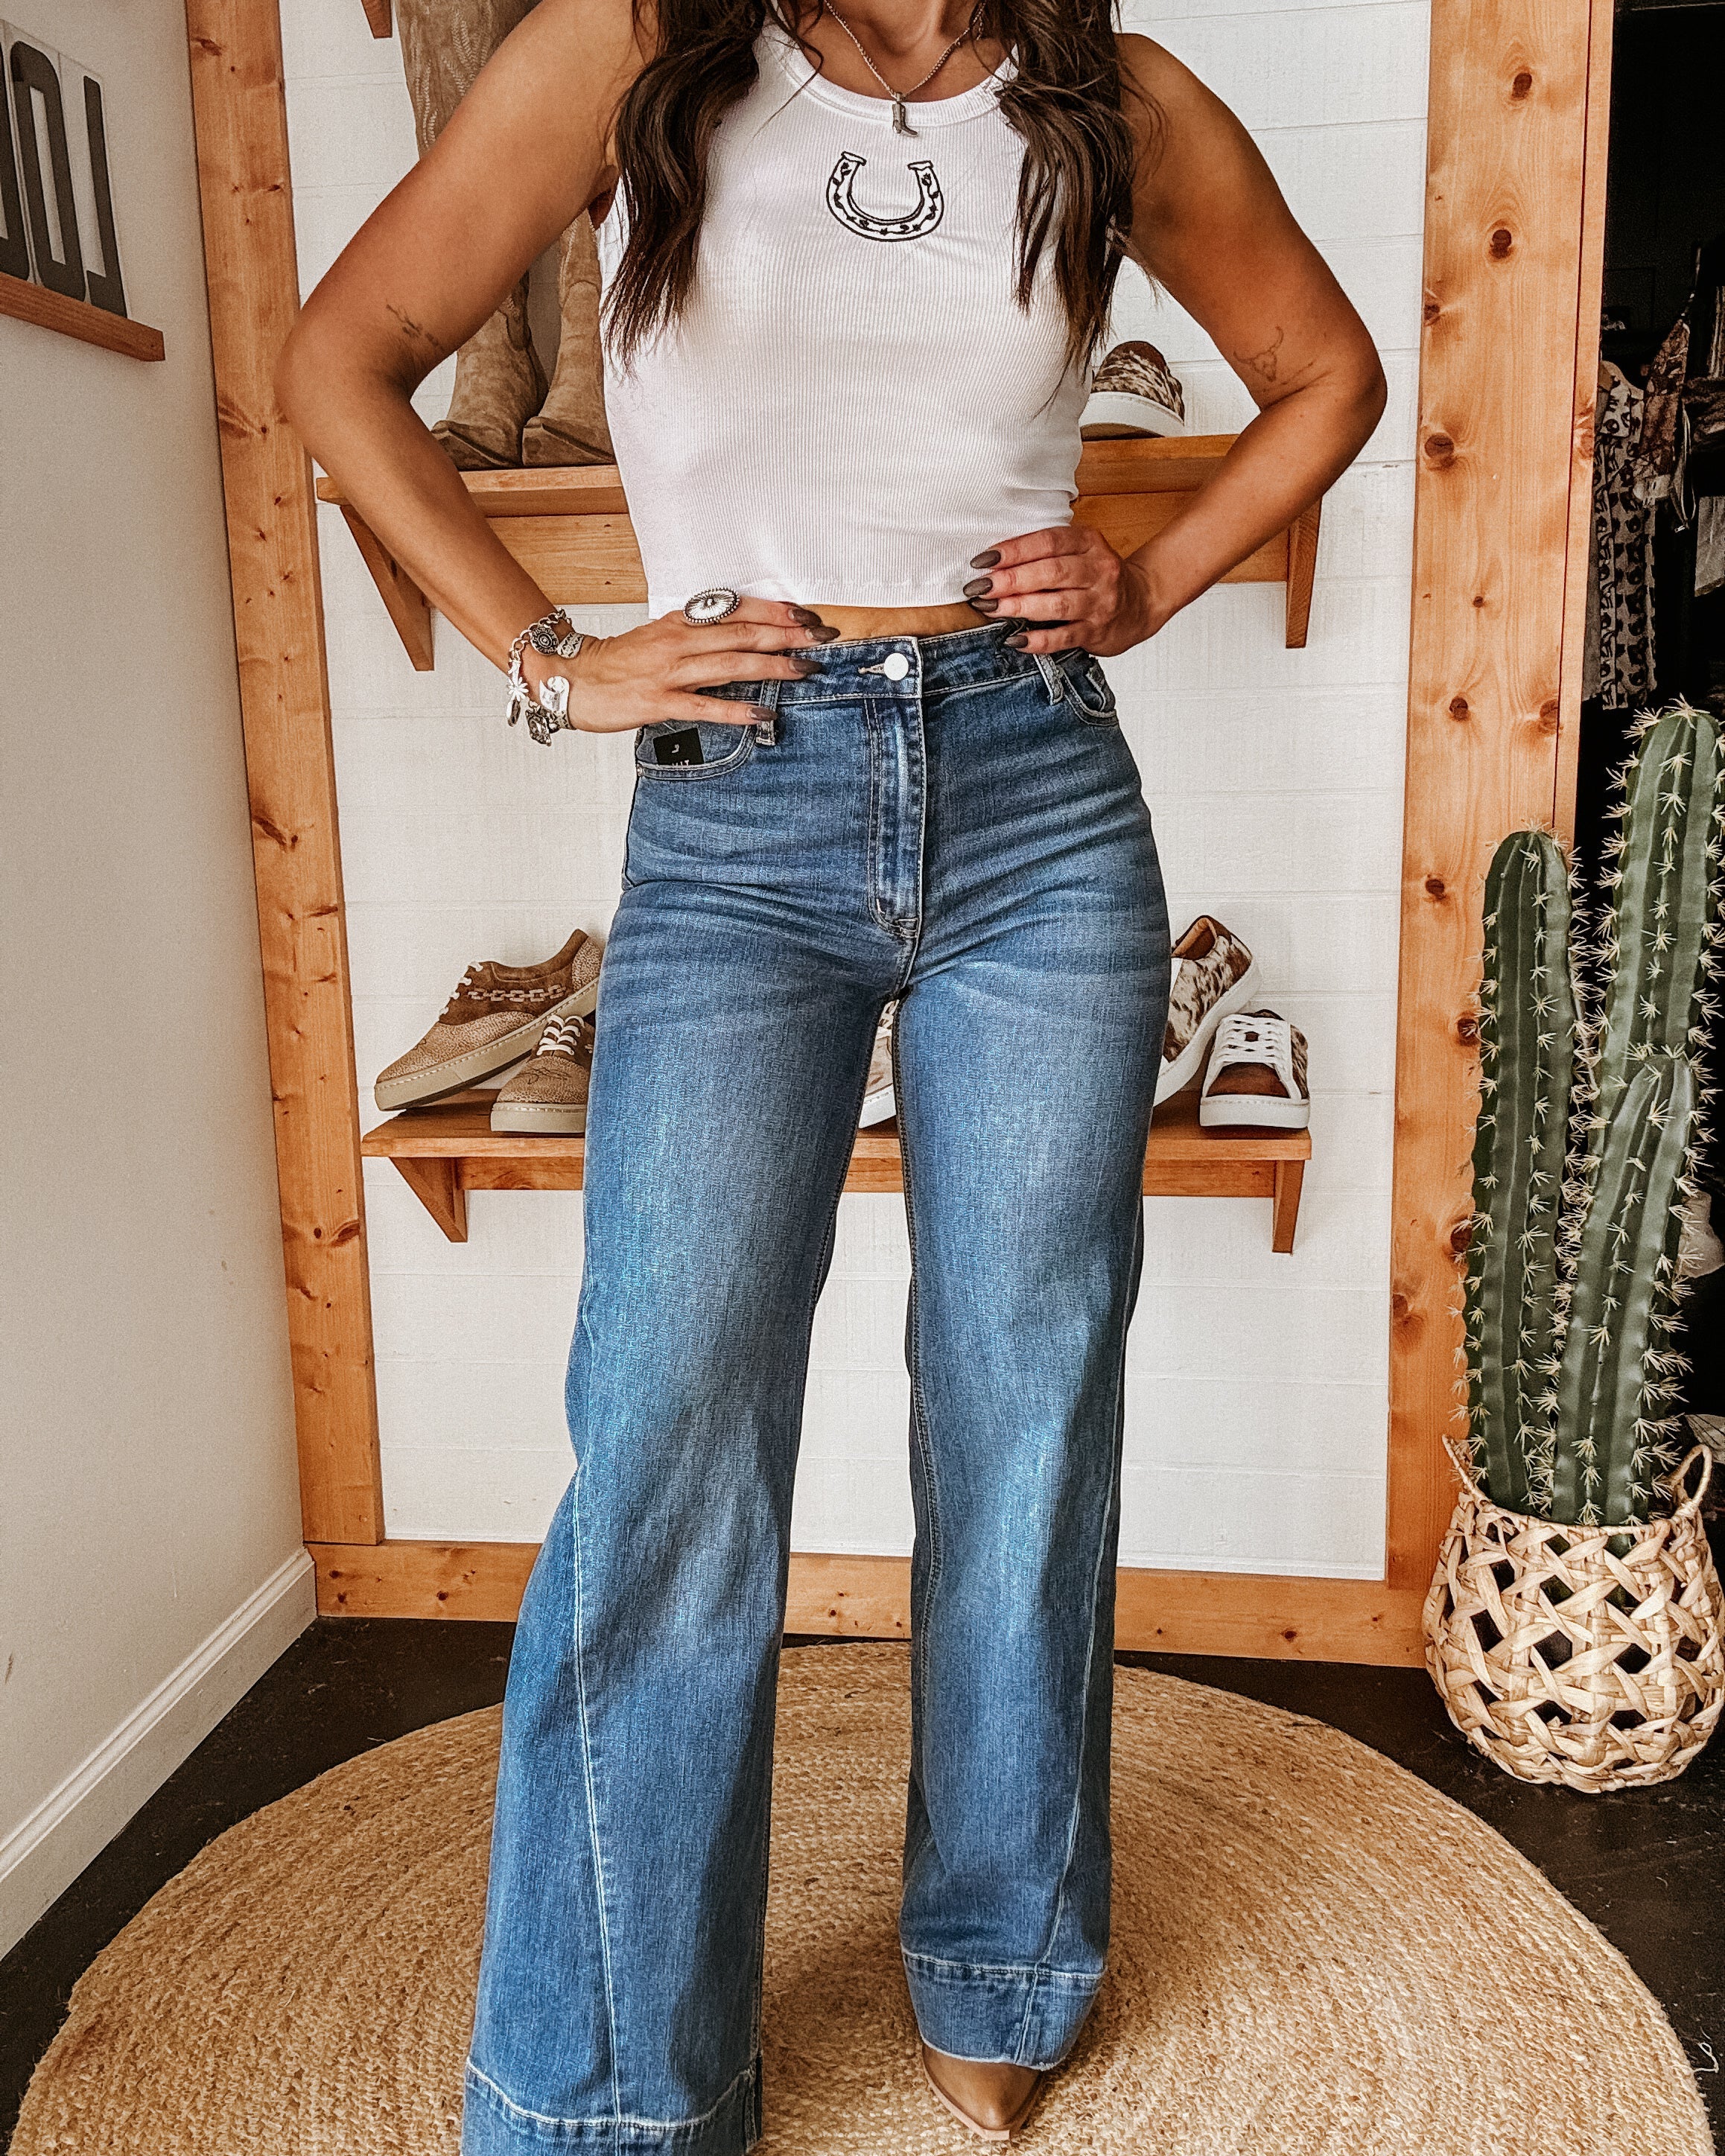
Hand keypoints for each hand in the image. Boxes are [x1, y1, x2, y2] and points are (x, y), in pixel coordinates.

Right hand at [520, 600, 838, 732]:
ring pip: (730, 664)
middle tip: (820, 638)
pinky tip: (762, 713)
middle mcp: (678, 641)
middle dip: (785, 635)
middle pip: (741, 633)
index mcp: (679, 622)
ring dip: (771, 666)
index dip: (773, 612)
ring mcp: (669, 671)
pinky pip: (704, 706)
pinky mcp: (659, 702)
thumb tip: (738, 635)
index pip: (735, 610)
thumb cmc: (618, 663)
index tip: (805, 615)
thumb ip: (696, 635)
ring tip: (804, 669)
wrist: (571, 680)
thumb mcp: (659, 637)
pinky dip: (736, 710)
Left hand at [962, 526, 1161, 656]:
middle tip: (981, 588)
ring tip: (992, 609)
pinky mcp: (1097, 631)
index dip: (1014, 550)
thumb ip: (1046, 552)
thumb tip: (994, 563)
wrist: (1141, 602)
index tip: (984, 560)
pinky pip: (1064, 637)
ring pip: (1057, 604)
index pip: (1048, 542)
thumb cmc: (1096, 575)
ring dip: (1020, 607)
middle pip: (1051, 572)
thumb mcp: (1080, 551)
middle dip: (1011, 580)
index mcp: (1089, 542)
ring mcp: (1100, 602)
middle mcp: (1098, 570)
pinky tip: (1016, 640)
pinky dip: (1038, 641)